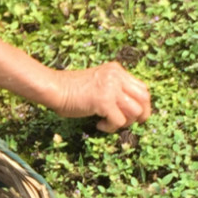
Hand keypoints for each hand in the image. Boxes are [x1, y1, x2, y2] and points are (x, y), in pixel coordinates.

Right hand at [0, 39, 150, 132]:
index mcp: (116, 70)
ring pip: (135, 111)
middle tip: (130, 123)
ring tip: (109, 123)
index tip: (136, 115)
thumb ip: (113, 89)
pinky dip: (110, 127)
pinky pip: (119, 121)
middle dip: (141, 115)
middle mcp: (116, 76)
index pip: (142, 88)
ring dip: (124, 122)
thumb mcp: (97, 82)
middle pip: (144, 98)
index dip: (143, 104)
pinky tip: (98, 124)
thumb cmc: (70, 89)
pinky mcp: (104, 101)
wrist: (53, 88)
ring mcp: (111, 88)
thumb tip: (129, 109)